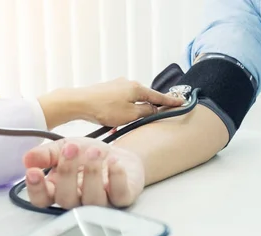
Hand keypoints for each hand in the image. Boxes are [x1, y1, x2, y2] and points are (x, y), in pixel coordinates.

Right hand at [24, 138, 143, 208]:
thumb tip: (28, 159)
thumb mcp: (63, 148)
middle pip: (66, 199)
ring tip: (94, 151)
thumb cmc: (86, 157)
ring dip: (92, 173)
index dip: (36, 189)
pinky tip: (114, 161)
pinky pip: (119, 195)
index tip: (33, 171)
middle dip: (67, 172)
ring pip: (93, 200)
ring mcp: (101, 204)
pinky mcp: (122, 199)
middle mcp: (78, 202)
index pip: (41, 200)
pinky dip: (117, 177)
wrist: (118, 156)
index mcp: (58, 192)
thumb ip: (46, 154)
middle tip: (71, 149)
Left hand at [38, 78, 183, 129]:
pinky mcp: (106, 91)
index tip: (182, 103)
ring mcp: (116, 86)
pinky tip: (112, 123)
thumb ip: (146, 112)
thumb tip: (154, 109)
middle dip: (147, 110)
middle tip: (150, 120)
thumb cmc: (104, 109)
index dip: (171, 102)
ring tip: (121, 126)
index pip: (158, 97)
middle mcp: (128, 83)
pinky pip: (120, 103)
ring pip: (131, 102)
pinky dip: (120, 113)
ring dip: (130, 115)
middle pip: (144, 98)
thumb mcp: (130, 115)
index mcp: (137, 88)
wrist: (78, 103)